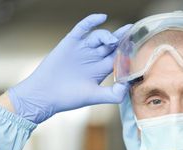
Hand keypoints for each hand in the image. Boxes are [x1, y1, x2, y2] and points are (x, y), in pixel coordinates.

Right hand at [8, 14, 131, 123]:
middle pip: (112, 44)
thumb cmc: (69, 98)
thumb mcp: (95, 97)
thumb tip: (127, 85)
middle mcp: (93, 57)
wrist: (45, 94)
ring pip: (100, 37)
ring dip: (108, 35)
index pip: (119, 57)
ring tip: (112, 40)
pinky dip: (92, 21)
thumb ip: (113, 94)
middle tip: (133, 31)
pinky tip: (102, 17)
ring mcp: (82, 49)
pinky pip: (83, 28)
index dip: (127, 52)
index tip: (137, 48)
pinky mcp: (70, 42)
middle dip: (122, 38)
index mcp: (101, 69)